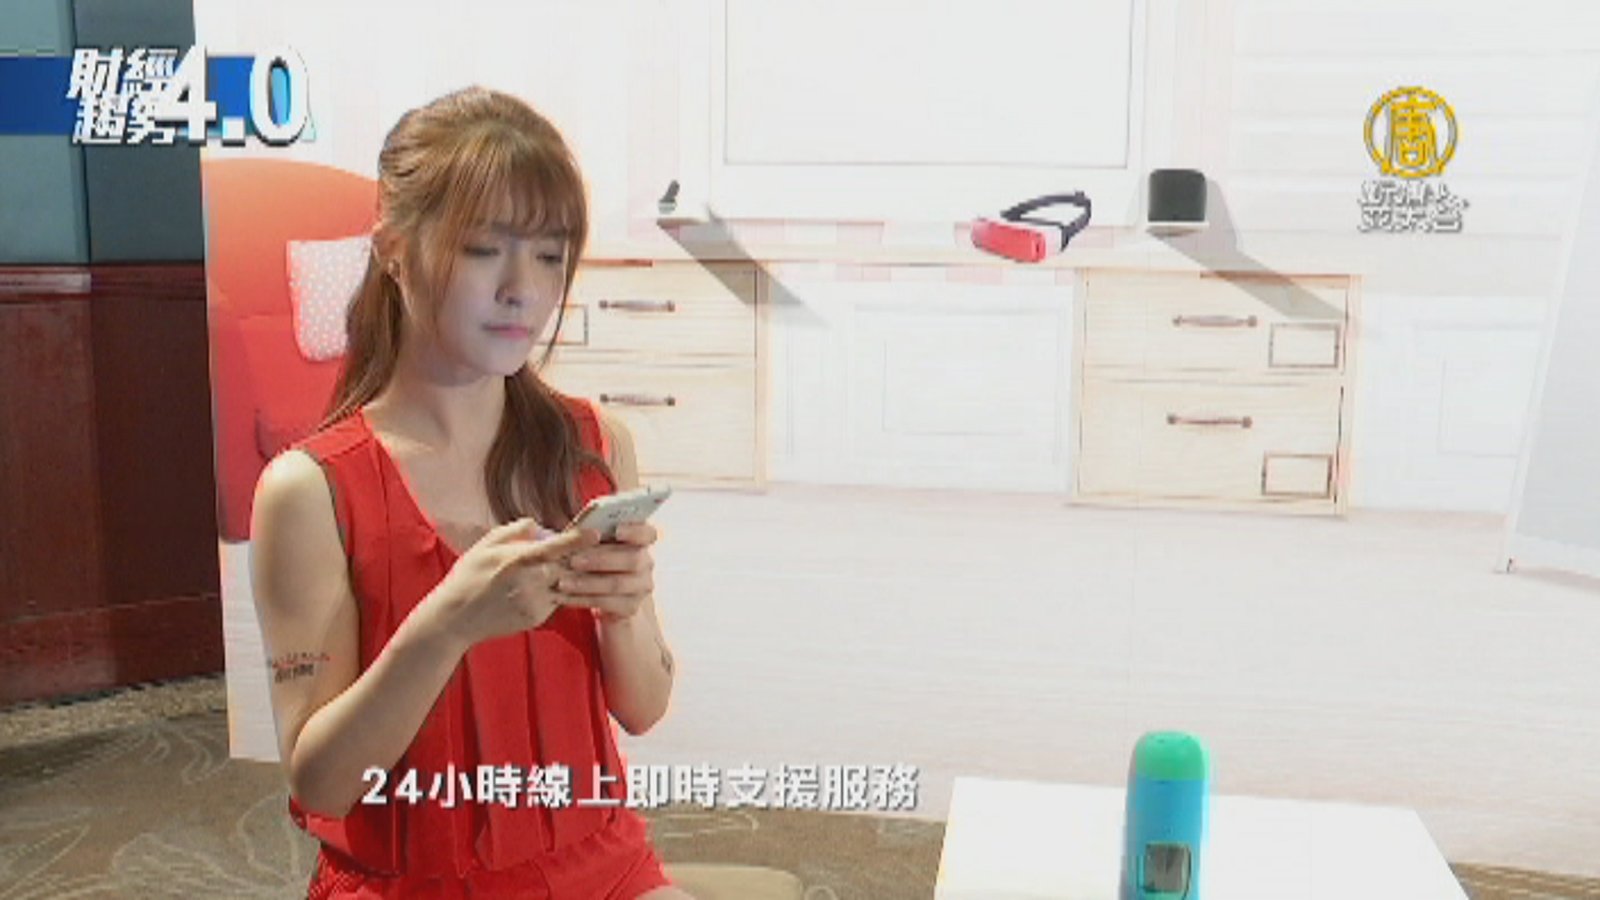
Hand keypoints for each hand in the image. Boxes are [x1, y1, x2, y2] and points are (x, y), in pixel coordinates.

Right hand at [421, 518, 599, 650]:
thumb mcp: (485, 545)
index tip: (597, 532)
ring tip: (592, 567)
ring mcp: (536, 603)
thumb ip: (515, 530)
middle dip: (588, 558)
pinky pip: (557, 601)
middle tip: (605, 548)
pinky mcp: (537, 618)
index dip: (579, 539)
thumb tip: (539, 525)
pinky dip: (562, 591)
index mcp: (519, 560)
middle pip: (571, 567)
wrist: (454, 618)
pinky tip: (561, 583)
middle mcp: (531, 582)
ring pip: (569, 586)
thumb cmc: (468, 576)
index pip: (557, 547)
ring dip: (580, 576)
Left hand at [555, 521, 656, 622]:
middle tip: (574, 561)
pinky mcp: (630, 607)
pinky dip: (583, 599)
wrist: (597, 592)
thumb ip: (591, 531)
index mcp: (641, 541)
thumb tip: (585, 522)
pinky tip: (564, 597)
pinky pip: (607, 604)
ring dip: (588, 583)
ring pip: (617, 584)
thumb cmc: (593, 557)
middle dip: (601, 560)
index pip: (648, 533)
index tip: (617, 530)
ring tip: (563, 582)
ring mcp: (641, 587)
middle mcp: (646, 563)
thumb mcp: (592, 542)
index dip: (636, 531)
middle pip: (632, 559)